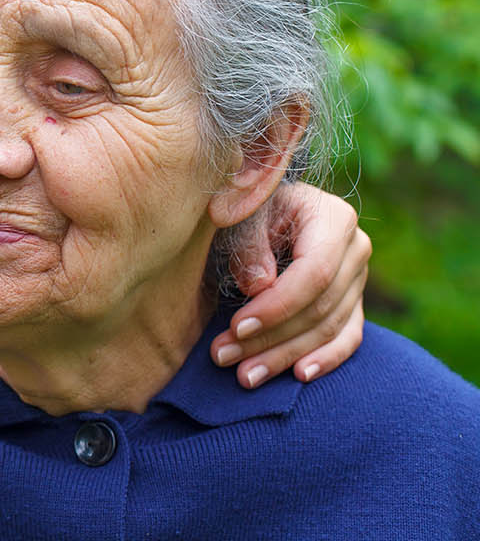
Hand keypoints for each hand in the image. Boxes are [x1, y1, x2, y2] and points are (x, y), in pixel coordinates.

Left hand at [209, 183, 369, 387]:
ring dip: (284, 356)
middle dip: (269, 338)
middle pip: (319, 307)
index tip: (237, 327)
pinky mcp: (353, 302)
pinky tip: (298, 376)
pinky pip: (347, 337)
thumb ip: (250, 242)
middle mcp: (356, 249)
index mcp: (334, 219)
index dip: (276, 306)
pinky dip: (325, 359)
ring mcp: (358, 278)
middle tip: (225, 357)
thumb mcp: (243, 213)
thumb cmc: (250, 207)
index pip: (313, 274)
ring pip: (328, 328)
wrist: (266, 209)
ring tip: (245, 374)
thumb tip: (259, 286)